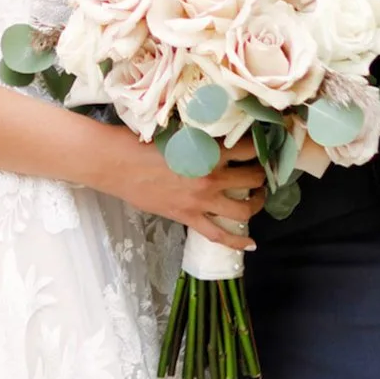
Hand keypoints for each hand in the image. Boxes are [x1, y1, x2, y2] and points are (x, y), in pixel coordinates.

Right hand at [102, 139, 262, 251]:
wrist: (118, 164)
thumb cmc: (143, 143)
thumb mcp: (179, 134)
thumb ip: (201, 139)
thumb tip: (217, 139)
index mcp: (210, 152)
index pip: (248, 149)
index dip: (259, 147)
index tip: (262, 146)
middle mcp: (211, 178)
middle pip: (252, 178)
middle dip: (260, 174)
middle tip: (259, 171)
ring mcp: (201, 202)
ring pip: (244, 210)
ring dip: (255, 203)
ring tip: (256, 197)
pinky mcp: (188, 218)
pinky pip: (219, 235)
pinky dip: (237, 242)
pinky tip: (251, 244)